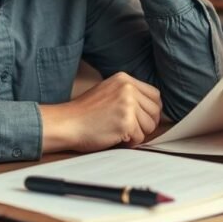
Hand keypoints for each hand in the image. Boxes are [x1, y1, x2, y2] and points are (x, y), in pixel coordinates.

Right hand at [39, 72, 162, 152]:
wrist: (66, 123)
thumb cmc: (84, 113)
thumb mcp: (108, 92)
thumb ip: (128, 94)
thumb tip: (151, 109)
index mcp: (124, 79)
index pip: (155, 95)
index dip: (151, 110)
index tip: (142, 119)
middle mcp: (128, 88)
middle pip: (156, 110)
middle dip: (146, 124)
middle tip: (131, 129)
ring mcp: (128, 104)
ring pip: (150, 125)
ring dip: (137, 133)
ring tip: (120, 132)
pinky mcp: (126, 121)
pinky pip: (140, 137)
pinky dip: (130, 142)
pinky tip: (115, 137)